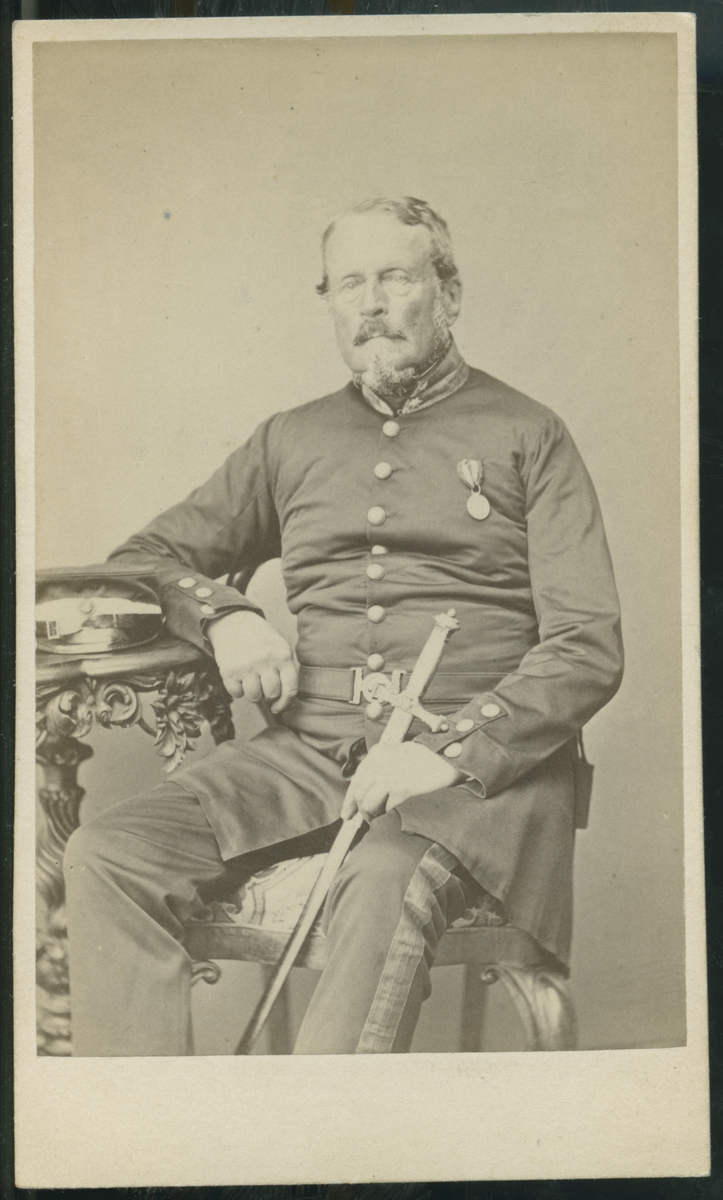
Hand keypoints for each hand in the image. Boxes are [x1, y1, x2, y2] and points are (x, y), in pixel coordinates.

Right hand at [207, 611, 297, 713]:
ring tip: (250, 679)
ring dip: (252, 692)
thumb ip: (286, 672)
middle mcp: (266, 661)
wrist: (233, 623)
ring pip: (254, 697)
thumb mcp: (280, 648)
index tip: (278, 708)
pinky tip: (239, 676)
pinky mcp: (229, 671)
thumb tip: (286, 704)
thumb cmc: (260, 640)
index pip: (290, 689)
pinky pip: (236, 693)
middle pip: (271, 694)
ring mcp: (247, 666)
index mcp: (283, 656)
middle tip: (262, 684)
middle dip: (267, 694)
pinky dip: (237, 689)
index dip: (285, 703)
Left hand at [341, 742, 464, 821]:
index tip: (347, 812)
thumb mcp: (399, 755)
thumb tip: (368, 791)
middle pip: (358, 792)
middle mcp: (380, 762)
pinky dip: (385, 815)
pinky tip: (390, 817)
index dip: (349, 799)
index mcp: (378, 753)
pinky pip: (385, 808)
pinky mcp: (401, 788)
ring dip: (370, 815)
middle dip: (358, 810)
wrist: (448, 758)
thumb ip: (382, 768)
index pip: (356, 779)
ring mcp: (389, 774)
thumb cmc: (428, 759)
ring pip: (367, 803)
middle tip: (361, 820)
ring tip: (378, 819)